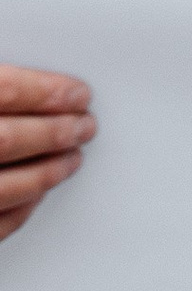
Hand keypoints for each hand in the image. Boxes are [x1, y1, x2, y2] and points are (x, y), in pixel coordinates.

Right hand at [0, 67, 91, 245]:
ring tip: (72, 159)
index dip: (47, 92)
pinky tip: (38, 193)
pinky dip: (21, 209)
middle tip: (85, 126)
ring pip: (4, 187)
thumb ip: (1, 82)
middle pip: (7, 140)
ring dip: (46, 172)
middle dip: (54, 133)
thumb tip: (41, 83)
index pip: (6, 91)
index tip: (78, 95)